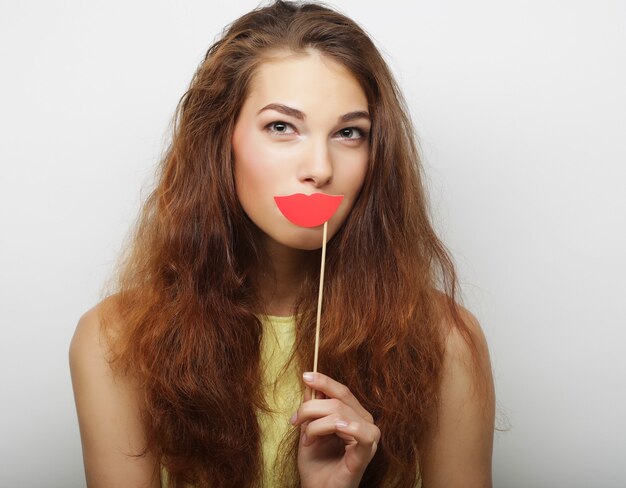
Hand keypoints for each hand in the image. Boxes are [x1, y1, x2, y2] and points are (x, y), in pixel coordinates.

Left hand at [291, 372, 380, 487]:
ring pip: (340, 414)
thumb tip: (309, 384)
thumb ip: (312, 408)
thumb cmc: (316, 466)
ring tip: (307, 440)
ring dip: (316, 425)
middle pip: (338, 400)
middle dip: (311, 407)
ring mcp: (368, 439)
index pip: (342, 392)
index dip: (324, 382)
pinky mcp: (366, 454)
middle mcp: (365, 424)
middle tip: (295, 420)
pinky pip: (362, 434)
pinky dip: (349, 427)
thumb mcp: (309, 431)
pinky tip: (338, 428)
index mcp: (354, 416)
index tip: (305, 376)